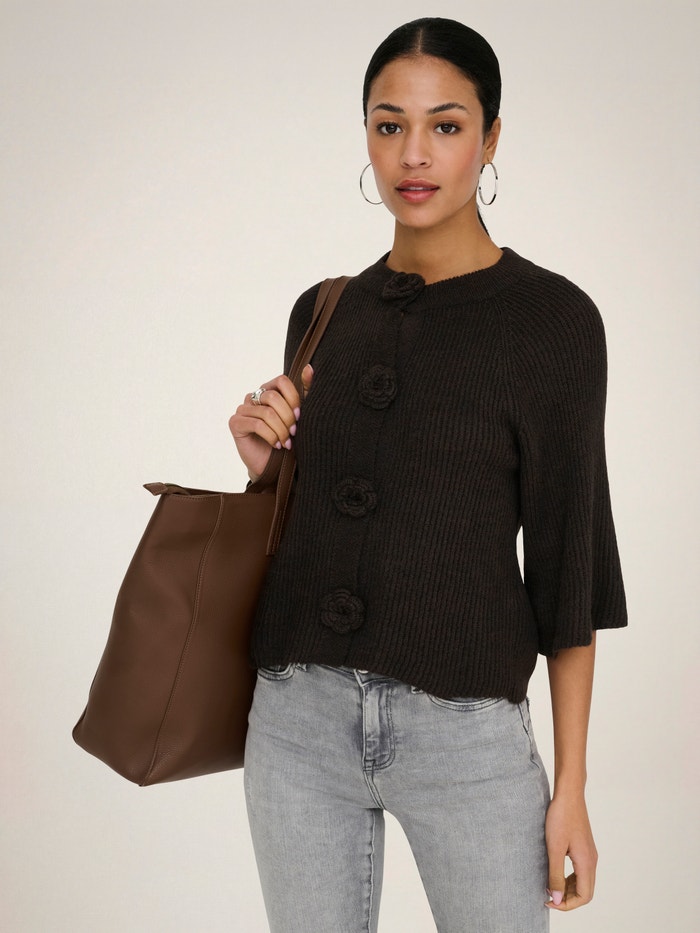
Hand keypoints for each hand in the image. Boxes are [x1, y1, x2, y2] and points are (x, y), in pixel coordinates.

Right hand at [228, 364, 313, 480]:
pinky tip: (276, 445)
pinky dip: (271, 436)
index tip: (300, 416)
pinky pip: (257, 425)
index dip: (293, 398)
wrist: (273, 466)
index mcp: (269, 390)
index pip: (282, 381)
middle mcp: (253, 397)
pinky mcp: (235, 423)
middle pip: (273, 397)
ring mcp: (242, 409)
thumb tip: (309, 368)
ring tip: (286, 443)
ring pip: (266, 413)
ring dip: (281, 430)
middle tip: (294, 433)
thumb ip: (305, 392)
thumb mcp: (299, 415)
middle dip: (287, 417)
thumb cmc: (286, 439)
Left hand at [545, 791, 597, 910]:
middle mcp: (592, 861)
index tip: (549, 901)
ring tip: (550, 887)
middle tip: (547, 897)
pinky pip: (580, 871)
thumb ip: (555, 875)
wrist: (569, 794)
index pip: (584, 896)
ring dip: (569, 889)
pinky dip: (570, 879)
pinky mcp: (584, 847)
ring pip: (583, 882)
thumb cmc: (560, 817)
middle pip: (586, 892)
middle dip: (568, 899)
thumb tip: (557, 900)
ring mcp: (589, 854)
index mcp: (587, 863)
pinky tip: (556, 874)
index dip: (567, 905)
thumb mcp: (554, 848)